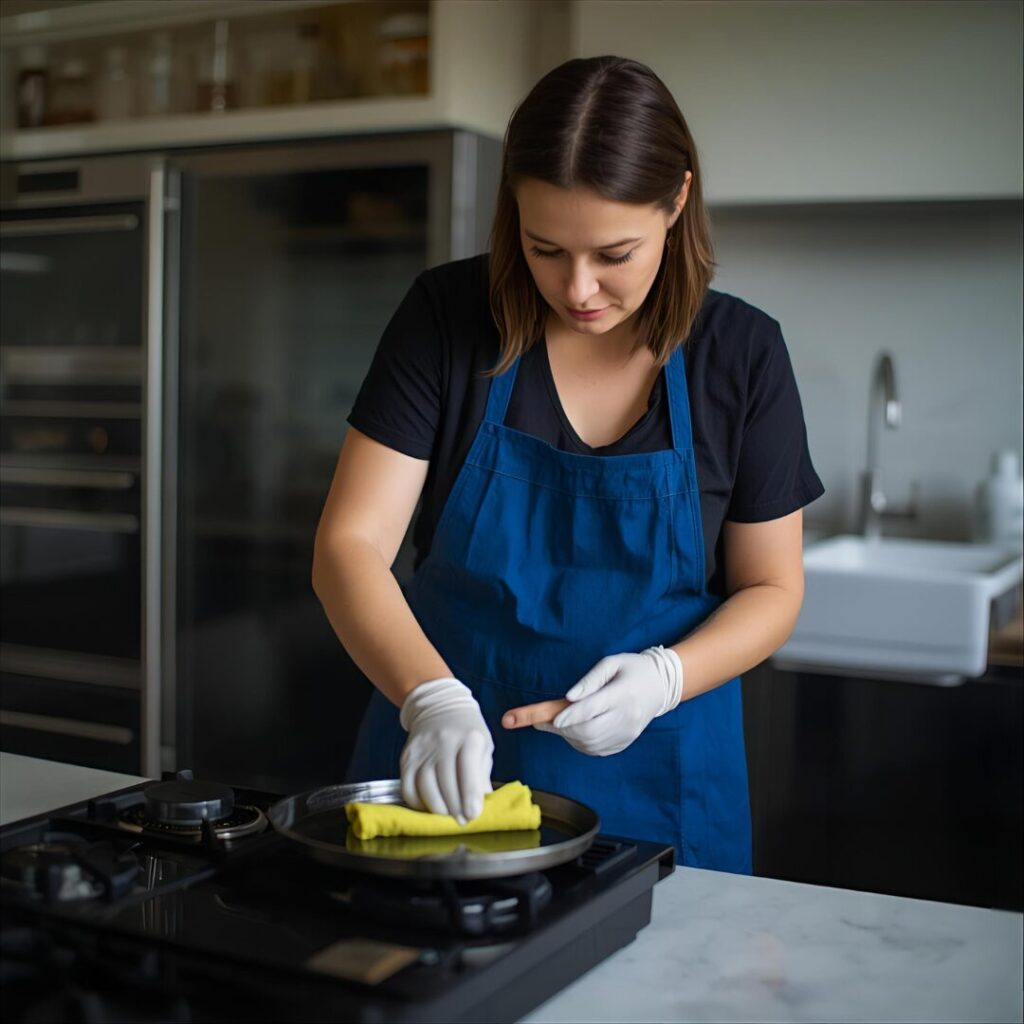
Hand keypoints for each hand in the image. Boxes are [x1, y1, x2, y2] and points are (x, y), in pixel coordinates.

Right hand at [399, 677, 493, 823]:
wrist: (439, 707)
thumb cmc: (467, 731)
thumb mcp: (483, 747)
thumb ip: (482, 775)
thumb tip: (479, 804)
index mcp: (469, 738)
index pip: (468, 772)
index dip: (469, 797)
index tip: (473, 815)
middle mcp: (443, 742)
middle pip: (446, 784)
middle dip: (455, 809)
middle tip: (462, 820)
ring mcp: (422, 749)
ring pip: (425, 789)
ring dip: (438, 809)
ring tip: (448, 815)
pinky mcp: (406, 758)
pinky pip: (408, 788)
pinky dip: (419, 803)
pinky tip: (430, 806)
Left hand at [519, 646, 682, 755]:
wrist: (661, 686)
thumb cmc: (632, 669)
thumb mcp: (611, 663)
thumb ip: (589, 680)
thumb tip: (568, 698)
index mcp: (624, 694)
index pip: (593, 708)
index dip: (570, 716)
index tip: (551, 719)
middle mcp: (628, 717)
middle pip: (589, 731)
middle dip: (563, 729)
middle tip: (542, 720)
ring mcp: (628, 733)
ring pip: (590, 744)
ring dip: (568, 736)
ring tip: (557, 722)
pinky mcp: (625, 742)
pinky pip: (596, 749)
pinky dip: (579, 742)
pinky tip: (574, 730)